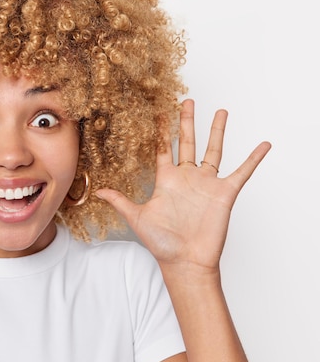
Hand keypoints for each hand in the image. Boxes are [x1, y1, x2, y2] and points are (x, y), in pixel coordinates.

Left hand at [96, 99, 270, 270]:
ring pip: (213, 150)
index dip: (160, 131)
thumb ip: (120, 201)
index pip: (162, 148)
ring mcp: (206, 184)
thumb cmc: (161, 243)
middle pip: (187, 142)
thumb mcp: (137, 217)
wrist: (185, 261)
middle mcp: (186, 178)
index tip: (158, 111)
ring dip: (217, 131)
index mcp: (166, 180)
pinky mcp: (224, 193)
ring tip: (221, 111)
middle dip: (187, 121)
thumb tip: (97, 191)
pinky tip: (263, 145)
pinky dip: (254, 158)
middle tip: (187, 100)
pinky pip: (242, 172)